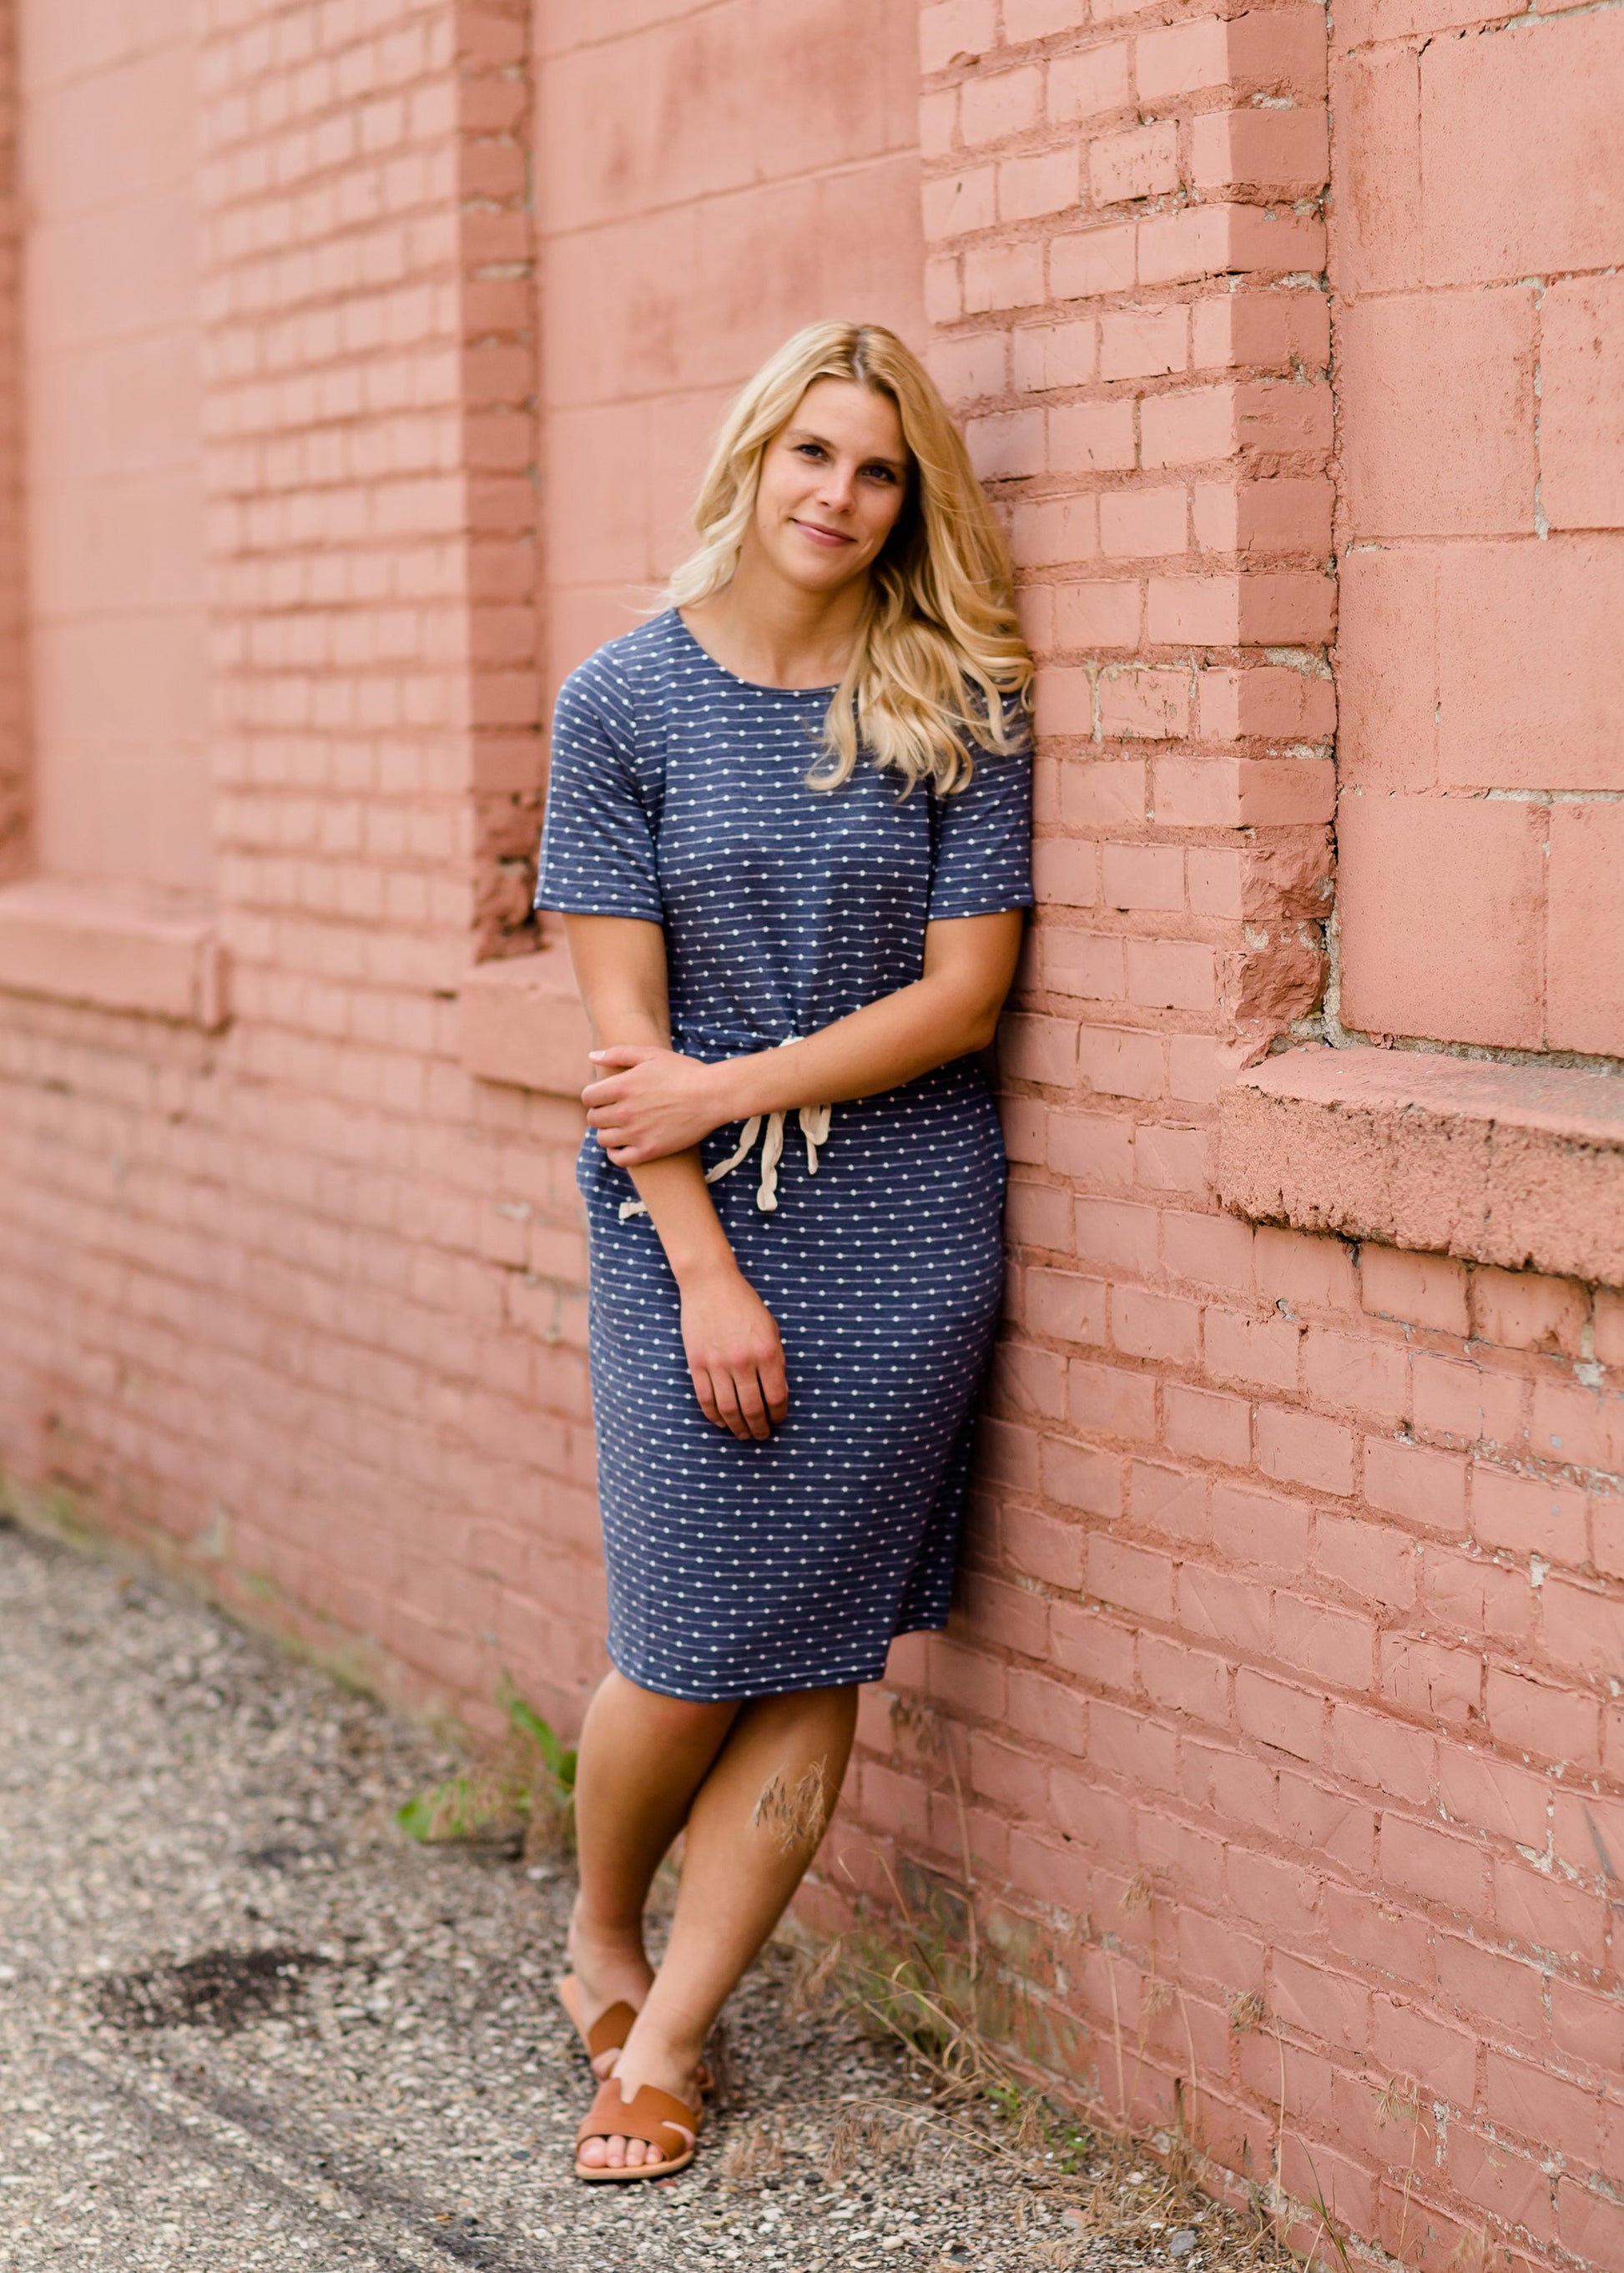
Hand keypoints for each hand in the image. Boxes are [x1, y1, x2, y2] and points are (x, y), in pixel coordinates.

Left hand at [583, 1045, 732, 1165]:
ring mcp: (636, 1133)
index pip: (588, 1098)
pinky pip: (618, 1158)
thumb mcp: (651, 1055)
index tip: (605, 1097)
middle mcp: (625, 1111)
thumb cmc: (684, 1072)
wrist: (712, 1096)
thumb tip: (591, 1057)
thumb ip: (618, 1054)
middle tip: (615, 1111)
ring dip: (608, 1132)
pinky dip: (616, 1152)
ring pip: (603, 1138)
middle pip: (593, 1119)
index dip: (594, 1096)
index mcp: (622, 1086)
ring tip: (621, 1127)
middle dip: (601, 1113)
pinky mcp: (649, 1151)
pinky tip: (624, 1144)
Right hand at [680, 1266, 787, 1440]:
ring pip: (728, 1409)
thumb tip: (776, 1394)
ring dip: (737, 1427)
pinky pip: (705, 1399)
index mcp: (767, 1351)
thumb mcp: (771, 1329)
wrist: (711, 1284)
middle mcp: (743, 1361)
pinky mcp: (697, 1363)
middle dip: (759, 1427)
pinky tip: (722, 1422)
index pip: (776, 1396)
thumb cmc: (745, 1305)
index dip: (778, 1414)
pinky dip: (714, 1416)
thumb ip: (776, 1360)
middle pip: (752, 1409)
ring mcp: (717, 1363)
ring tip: (743, 1434)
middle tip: (762, 1435)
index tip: (777, 1420)